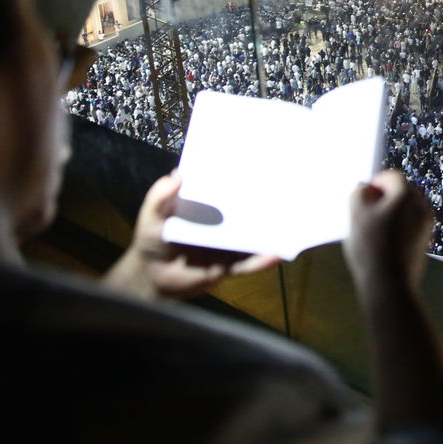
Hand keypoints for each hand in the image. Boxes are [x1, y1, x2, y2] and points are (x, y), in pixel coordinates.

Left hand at [103, 172, 279, 300]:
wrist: (151, 279)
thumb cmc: (150, 242)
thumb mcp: (150, 216)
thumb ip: (160, 197)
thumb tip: (178, 175)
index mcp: (206, 207)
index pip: (227, 190)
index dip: (242, 178)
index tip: (261, 164)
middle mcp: (221, 223)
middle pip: (247, 212)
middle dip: (266, 203)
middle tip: (287, 190)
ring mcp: (227, 245)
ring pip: (253, 237)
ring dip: (271, 232)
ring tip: (292, 222)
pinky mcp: (228, 266)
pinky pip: (248, 263)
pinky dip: (262, 260)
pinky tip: (277, 254)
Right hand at [343, 170, 433, 294]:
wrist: (390, 285)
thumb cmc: (371, 246)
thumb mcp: (356, 216)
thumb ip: (359, 194)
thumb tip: (365, 188)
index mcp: (407, 196)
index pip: (393, 176)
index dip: (376, 181)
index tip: (363, 196)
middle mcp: (422, 207)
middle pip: (402, 191)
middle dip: (384, 197)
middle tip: (366, 212)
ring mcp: (426, 225)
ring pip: (407, 209)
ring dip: (391, 212)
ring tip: (373, 228)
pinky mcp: (425, 241)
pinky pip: (411, 224)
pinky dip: (398, 225)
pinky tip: (384, 241)